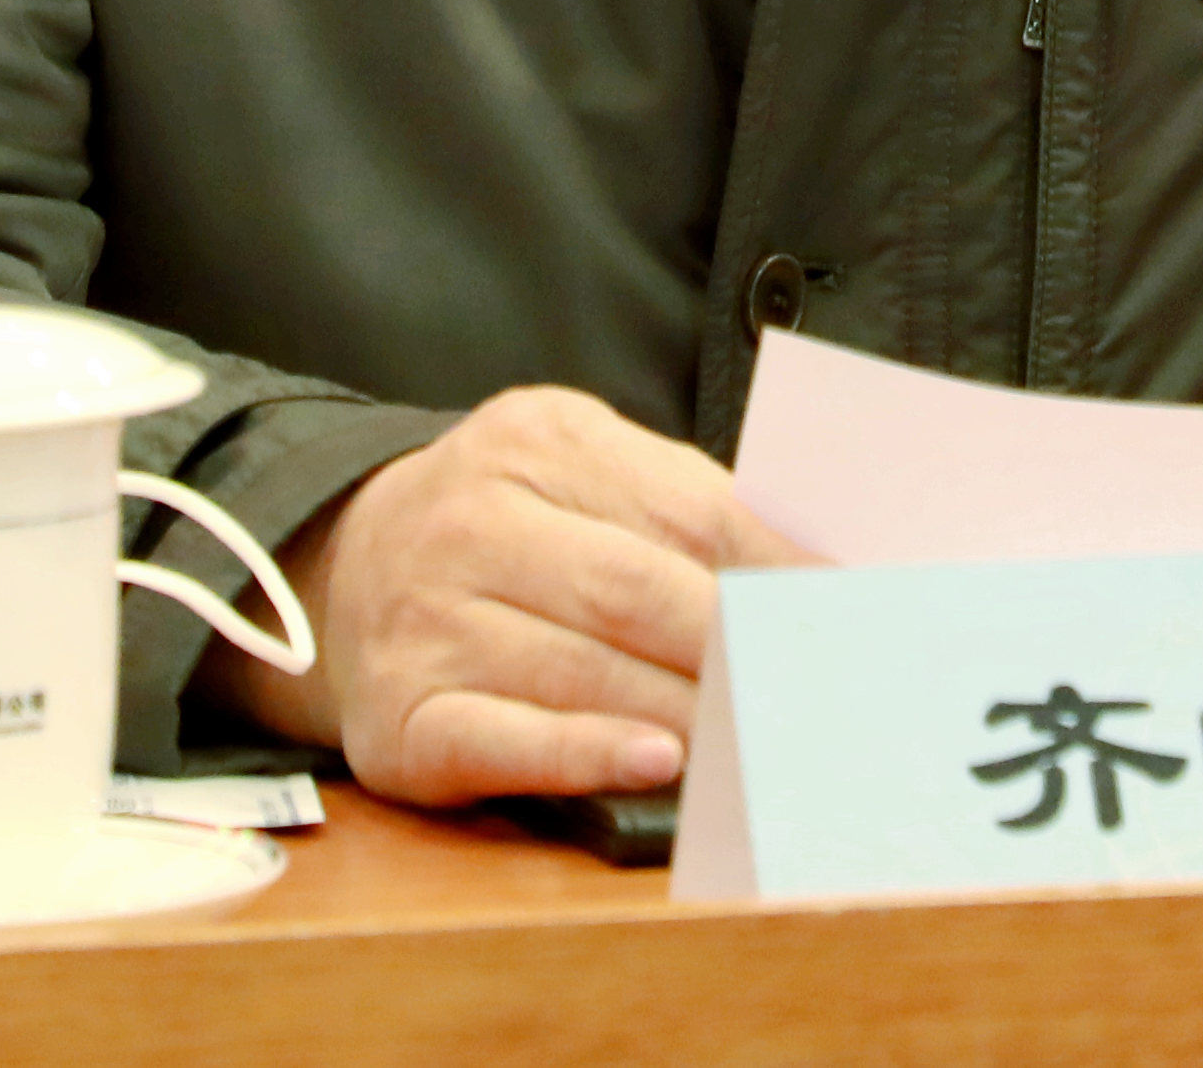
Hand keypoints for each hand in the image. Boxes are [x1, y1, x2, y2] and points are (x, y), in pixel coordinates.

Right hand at [197, 385, 802, 803]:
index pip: (694, 510)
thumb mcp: (585, 472)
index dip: (788, 575)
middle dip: (747, 653)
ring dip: (693, 718)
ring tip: (774, 745)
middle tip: (831, 698)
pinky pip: (503, 740)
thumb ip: (692, 510)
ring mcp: (427, 617)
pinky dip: (584, 753)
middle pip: (642, 593)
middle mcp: (474, 519)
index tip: (863, 622)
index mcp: (540, 439)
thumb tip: (831, 576)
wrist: (340, 570)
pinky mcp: (400, 715)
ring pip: (587, 672)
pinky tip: (654, 763)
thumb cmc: (510, 530)